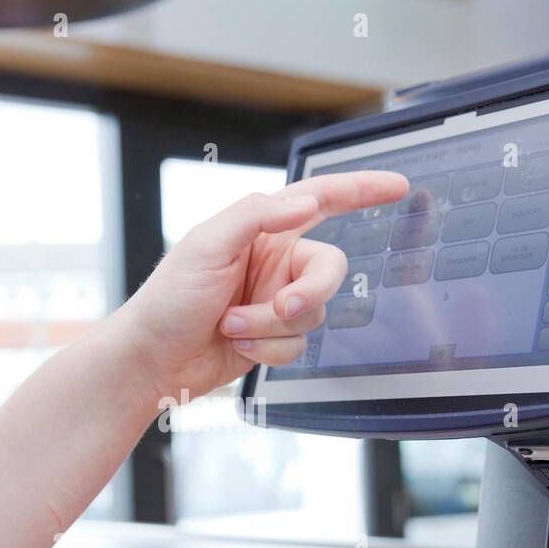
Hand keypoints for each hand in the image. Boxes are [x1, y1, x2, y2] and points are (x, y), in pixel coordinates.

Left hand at [116, 170, 408, 400]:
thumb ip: (257, 216)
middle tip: (281, 308)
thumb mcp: (206, 244)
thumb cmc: (167, 299)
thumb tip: (306, 200)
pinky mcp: (272, 338)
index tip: (397, 187)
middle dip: (308, 293)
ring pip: (313, 314)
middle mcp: (274, 262)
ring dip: (271, 327)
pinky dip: (268, 350)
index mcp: (262, 229)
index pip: (321, 200)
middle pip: (328, 270)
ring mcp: (275, 301)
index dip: (361, 190)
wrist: (151, 360)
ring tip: (231, 326)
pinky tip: (237, 346)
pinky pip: (297, 347)